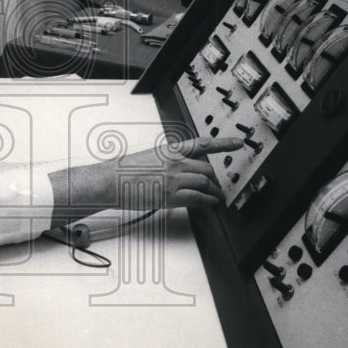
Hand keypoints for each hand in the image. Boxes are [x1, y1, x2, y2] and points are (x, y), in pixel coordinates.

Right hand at [49, 135, 244, 224]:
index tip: (237, 143)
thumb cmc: (123, 170)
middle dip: (215, 179)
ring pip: (204, 183)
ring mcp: (173, 178)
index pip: (202, 144)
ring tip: (217, 198)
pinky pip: (196, 198)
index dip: (223, 143)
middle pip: (206, 168)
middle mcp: (174, 162)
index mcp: (169, 150)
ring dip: (214, 191)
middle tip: (218, 186)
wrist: (109, 180)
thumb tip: (178, 168)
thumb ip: (167, 161)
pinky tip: (210, 204)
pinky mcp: (170, 195)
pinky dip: (207, 201)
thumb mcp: (148, 157)